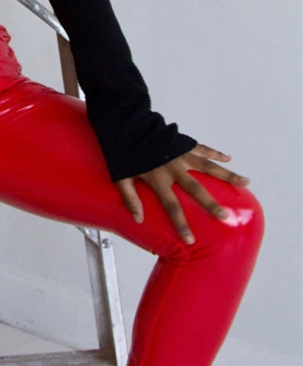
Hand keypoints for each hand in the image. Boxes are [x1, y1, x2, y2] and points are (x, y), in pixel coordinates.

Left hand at [115, 144, 250, 243]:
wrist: (127, 125)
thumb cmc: (123, 152)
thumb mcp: (121, 176)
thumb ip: (130, 198)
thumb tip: (138, 220)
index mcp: (158, 178)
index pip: (172, 206)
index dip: (181, 225)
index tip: (190, 240)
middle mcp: (173, 168)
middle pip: (196, 189)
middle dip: (211, 205)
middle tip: (226, 218)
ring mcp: (180, 154)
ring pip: (208, 167)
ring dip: (227, 175)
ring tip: (245, 182)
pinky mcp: (183, 143)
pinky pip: (203, 148)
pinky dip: (215, 153)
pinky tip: (228, 158)